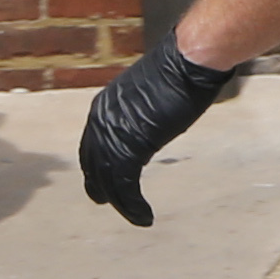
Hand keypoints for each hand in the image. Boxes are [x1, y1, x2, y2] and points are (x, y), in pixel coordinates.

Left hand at [81, 38, 244, 226]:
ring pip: (108, 179)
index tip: (103, 180)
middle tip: (109, 203)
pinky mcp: (130, 147)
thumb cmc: (182, 68)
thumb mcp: (154, 91)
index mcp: (105, 106)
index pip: (92, 144)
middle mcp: (101, 121)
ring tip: (136, 217)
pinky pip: (124, 185)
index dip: (96, 165)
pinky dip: (131, 205)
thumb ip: (145, 109)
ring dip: (121, 203)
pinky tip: (143, 216)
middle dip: (101, 187)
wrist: (187, 61)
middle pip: (94, 164)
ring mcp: (113, 135)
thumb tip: (155, 115)